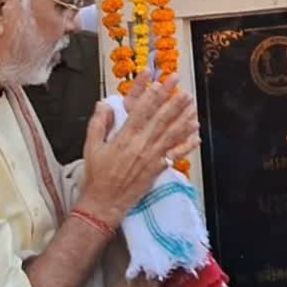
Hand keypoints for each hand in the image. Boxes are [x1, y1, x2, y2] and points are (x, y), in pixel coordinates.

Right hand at [78, 76, 199, 225]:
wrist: (104, 203)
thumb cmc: (97, 176)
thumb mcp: (91, 147)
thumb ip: (98, 123)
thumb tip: (103, 104)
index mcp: (125, 137)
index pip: (142, 110)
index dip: (153, 94)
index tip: (161, 82)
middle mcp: (142, 145)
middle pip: (162, 119)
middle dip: (174, 102)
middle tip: (183, 90)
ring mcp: (152, 157)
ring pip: (172, 134)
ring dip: (184, 119)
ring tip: (193, 106)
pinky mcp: (158, 168)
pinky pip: (176, 154)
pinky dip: (187, 144)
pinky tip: (196, 135)